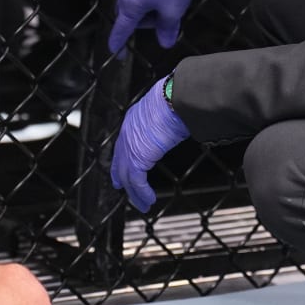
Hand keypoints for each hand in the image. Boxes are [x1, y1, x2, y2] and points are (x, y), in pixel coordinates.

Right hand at [108, 0, 205, 54]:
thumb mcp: (173, 10)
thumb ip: (167, 29)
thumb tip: (164, 42)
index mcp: (130, 3)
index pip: (122, 28)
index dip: (119, 43)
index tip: (117, 52)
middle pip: (127, 12)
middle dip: (141, 21)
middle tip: (160, 21)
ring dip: (145, 4)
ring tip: (165, 0)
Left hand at [111, 76, 188, 210]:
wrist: (173, 101)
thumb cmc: (176, 100)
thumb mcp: (169, 109)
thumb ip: (169, 119)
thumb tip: (183, 119)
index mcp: (134, 118)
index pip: (125, 142)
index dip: (123, 156)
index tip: (122, 166)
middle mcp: (128, 132)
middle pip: (121, 160)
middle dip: (122, 176)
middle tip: (122, 188)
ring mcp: (129, 146)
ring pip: (128, 175)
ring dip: (135, 192)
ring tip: (142, 204)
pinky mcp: (136, 159)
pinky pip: (136, 181)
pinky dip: (142, 193)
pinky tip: (149, 200)